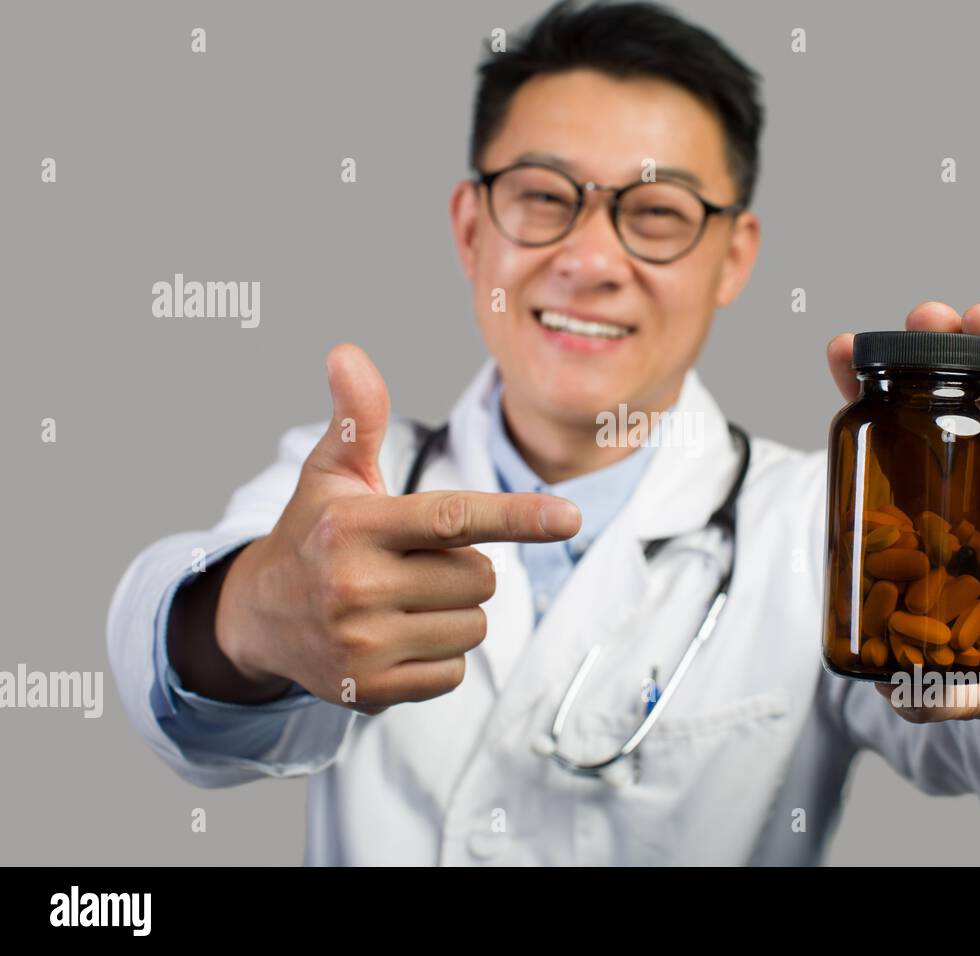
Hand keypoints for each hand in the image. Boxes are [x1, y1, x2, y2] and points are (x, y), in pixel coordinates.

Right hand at [214, 343, 582, 714]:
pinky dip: (440, 655)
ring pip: (474, 625)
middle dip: (463, 568)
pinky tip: (399, 638)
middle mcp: (355, 586)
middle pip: (480, 577)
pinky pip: (455, 671)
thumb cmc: (313, 534)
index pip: (452, 518)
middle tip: (414, 564)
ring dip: (457, 612)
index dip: (516, 514)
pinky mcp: (372, 690)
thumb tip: (347, 353)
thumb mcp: (331, 473)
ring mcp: (363, 643)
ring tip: (406, 600)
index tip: (568, 516)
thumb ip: (357, 418)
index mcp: (354, 525)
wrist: (257, 618)